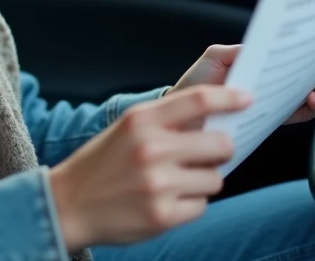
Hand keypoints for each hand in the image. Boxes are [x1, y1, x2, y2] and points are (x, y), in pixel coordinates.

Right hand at [48, 84, 250, 250]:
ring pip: (215, 179)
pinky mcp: (163, 216)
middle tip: (208, 155)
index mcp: (142, 120)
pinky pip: (201, 205)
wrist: (68, 204)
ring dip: (204, 181)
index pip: (199, 100)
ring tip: (177, 181)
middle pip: (221, 144)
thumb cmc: (103, 163)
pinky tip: (167, 201)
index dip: (229, 98)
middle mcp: (151, 149)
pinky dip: (190, 204)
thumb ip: (167, 119)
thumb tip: (218, 116)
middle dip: (222, 150)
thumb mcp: (129, 128)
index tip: (247, 99)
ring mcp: (158, 184)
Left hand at [168, 44, 314, 125]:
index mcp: (262, 63)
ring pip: (309, 95)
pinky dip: (308, 109)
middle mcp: (271, 82)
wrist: (179, 117)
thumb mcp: (217, 57)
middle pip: (309, 74)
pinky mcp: (269, 121)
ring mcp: (273, 102)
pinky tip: (310, 101)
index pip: (295, 54)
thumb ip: (243, 51)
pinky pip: (296, 115)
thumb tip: (271, 46)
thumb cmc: (195, 84)